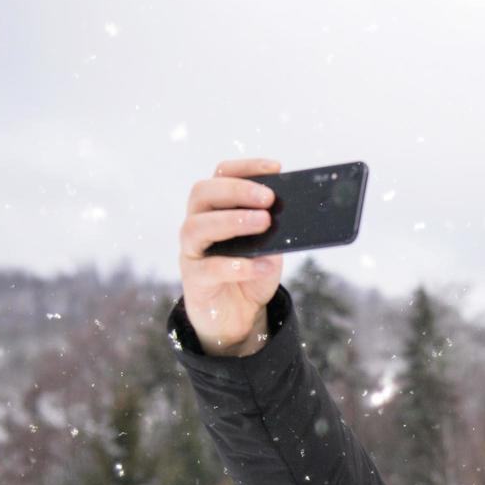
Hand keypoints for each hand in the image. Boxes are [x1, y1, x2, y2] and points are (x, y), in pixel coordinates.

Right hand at [179, 158, 283, 355]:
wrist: (239, 316)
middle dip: (237, 191)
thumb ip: (275, 232)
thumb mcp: (270, 249)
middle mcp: (197, 224)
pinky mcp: (194, 281)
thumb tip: (293, 216)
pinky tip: (263, 266)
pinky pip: (209, 269)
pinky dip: (238, 266)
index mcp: (215, 209)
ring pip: (197, 227)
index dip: (246, 168)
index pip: (221, 175)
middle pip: (203, 193)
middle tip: (268, 198)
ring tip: (265, 223)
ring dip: (232, 221)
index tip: (276, 168)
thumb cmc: (251, 275)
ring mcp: (192, 252)